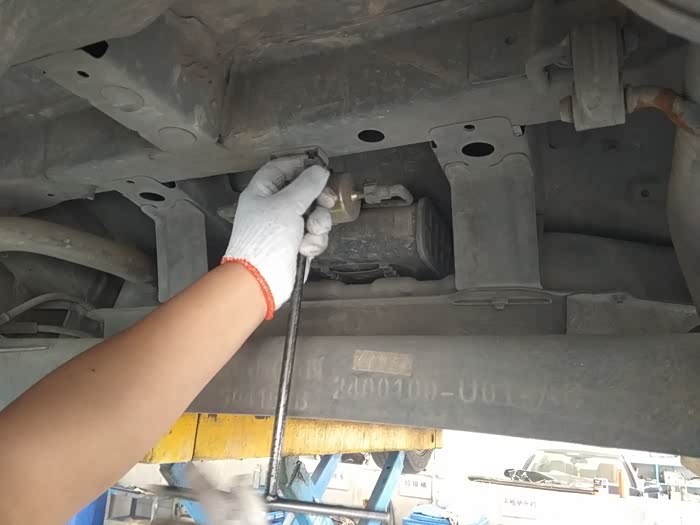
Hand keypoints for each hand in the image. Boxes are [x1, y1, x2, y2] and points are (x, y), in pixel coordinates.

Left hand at [222, 156, 335, 318]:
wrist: (262, 280)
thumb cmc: (265, 240)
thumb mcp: (286, 205)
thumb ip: (306, 185)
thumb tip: (320, 170)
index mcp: (261, 192)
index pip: (280, 168)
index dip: (299, 165)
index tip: (318, 168)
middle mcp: (273, 208)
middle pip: (303, 192)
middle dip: (318, 199)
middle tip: (326, 201)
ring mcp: (285, 227)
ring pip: (314, 215)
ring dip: (318, 223)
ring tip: (311, 232)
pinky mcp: (296, 245)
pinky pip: (314, 235)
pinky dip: (314, 241)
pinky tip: (305, 249)